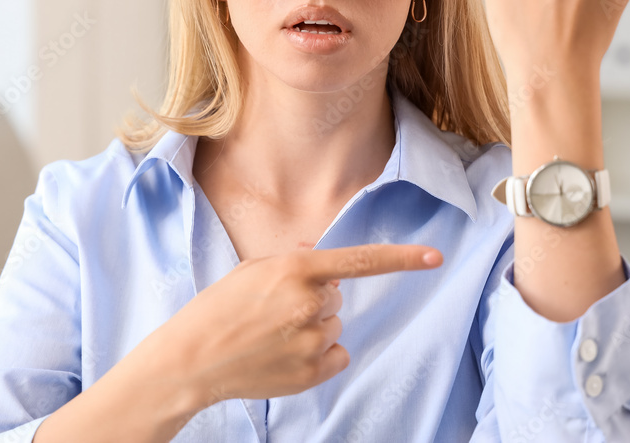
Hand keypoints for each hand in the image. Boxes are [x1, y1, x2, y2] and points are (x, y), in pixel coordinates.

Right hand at [141, 243, 442, 407]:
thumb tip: (319, 257)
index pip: (361, 260)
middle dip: (314, 298)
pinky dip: (318, 354)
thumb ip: (292, 261)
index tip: (435, 256)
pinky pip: (336, 355)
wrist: (193, 359)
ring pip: (334, 325)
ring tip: (272, 334)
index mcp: (296, 271)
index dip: (402, 258)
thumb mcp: (252, 269)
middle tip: (274, 309)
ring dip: (313, 326)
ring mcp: (312, 341)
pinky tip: (284, 354)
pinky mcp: (312, 372)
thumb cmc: (218, 308)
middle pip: (336, 296)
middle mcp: (310, 304)